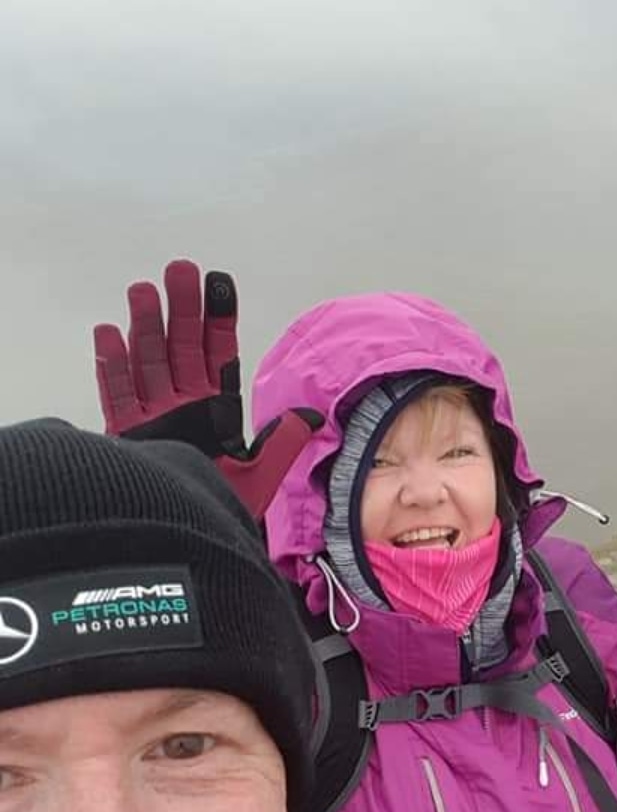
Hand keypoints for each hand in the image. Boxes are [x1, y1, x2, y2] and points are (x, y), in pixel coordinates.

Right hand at [93, 260, 321, 518]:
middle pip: (180, 348)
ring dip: (147, 325)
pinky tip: (111, 333)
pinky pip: (115, 393)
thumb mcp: (262, 474)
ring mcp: (151, 419)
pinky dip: (112, 365)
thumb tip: (311, 414)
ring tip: (147, 290)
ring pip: (147, 360)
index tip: (219, 285)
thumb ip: (284, 441)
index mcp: (216, 414)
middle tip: (182, 271)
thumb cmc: (222, 510)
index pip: (218, 357)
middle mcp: (183, 410)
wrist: (186, 540)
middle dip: (182, 310)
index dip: (219, 321)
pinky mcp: (125, 435)